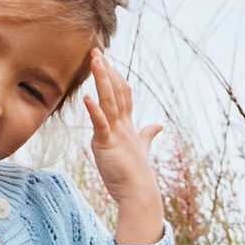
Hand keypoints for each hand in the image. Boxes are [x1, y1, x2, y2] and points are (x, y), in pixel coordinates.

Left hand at [82, 50, 162, 234]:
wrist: (139, 194)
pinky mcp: (107, 145)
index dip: (114, 76)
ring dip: (102, 81)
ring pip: (109, 102)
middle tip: (96, 51)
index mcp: (128, 125)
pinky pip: (100, 125)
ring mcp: (116, 133)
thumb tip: (158, 126)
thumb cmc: (137, 174)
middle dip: (106, 71)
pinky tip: (87, 97)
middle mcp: (123, 125)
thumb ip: (147, 135)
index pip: (123, 94)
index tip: (105, 60)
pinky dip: (94, 111)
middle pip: (116, 91)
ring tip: (95, 61)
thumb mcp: (142, 149)